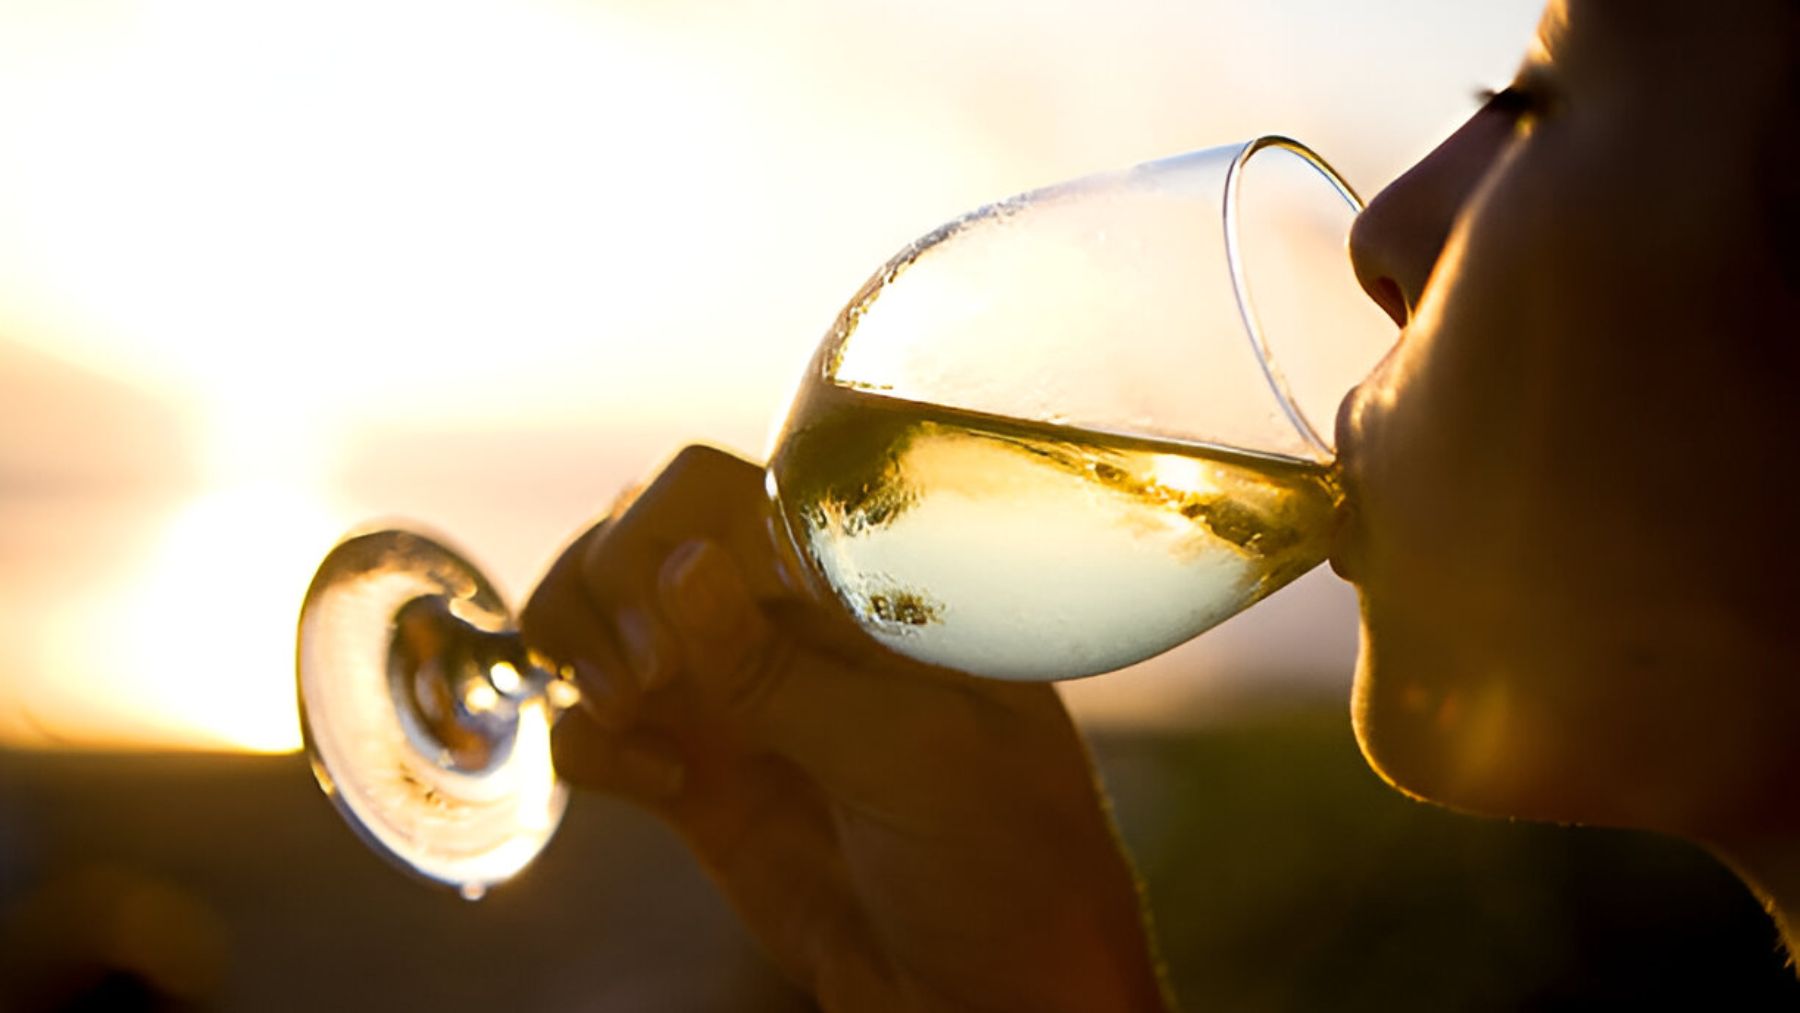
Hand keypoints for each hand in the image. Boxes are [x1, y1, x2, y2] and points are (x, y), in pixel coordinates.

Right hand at [520, 445, 1167, 1011]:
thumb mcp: (913, 757)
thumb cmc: (1007, 864)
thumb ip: (786, 669)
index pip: (721, 492)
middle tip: (646, 684)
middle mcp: (786, 623)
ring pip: (599, 617)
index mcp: (857, 586)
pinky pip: (594, 727)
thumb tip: (679, 564)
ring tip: (632, 716)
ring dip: (580, 653)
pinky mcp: (702, 779)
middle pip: (636, 540)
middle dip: (610, 595)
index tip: (672, 618)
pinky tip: (654, 784)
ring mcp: (739, 698)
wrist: (994, 1002)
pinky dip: (588, 741)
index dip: (664, 532)